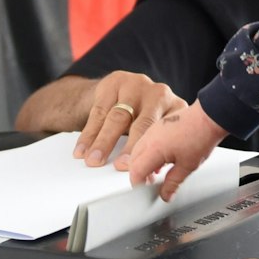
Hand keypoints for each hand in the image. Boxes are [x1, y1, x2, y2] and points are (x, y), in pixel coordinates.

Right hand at [13, 72, 183, 166]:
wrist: (124, 89)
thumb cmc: (146, 117)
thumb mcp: (159, 131)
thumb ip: (158, 149)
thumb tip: (154, 177)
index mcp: (176, 108)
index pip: (166, 133)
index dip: (155, 153)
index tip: (144, 172)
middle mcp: (159, 94)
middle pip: (143, 124)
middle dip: (130, 148)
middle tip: (120, 166)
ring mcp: (137, 85)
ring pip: (118, 116)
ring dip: (103, 142)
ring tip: (93, 160)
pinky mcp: (115, 82)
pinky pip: (99, 111)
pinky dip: (89, 134)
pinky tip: (83, 149)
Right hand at [116, 102, 228, 199]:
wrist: (210, 116)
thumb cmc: (201, 135)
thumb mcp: (187, 166)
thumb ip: (173, 183)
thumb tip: (165, 194)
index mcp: (153, 149)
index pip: (136, 172)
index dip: (138, 185)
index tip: (145, 191)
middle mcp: (149, 137)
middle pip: (133, 161)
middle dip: (139, 175)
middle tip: (151, 185)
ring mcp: (153, 130)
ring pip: (138, 150)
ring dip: (143, 163)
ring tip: (158, 173)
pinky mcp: (158, 126)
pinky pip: (145, 142)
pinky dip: (148, 153)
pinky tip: (162, 158)